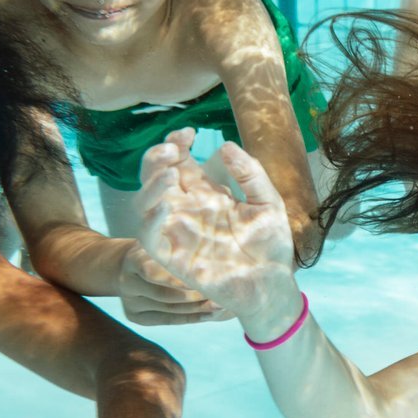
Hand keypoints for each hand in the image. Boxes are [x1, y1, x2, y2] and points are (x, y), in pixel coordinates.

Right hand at [118, 241, 230, 325]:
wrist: (125, 265)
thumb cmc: (155, 248)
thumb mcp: (162, 238)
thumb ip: (178, 242)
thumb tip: (209, 245)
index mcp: (132, 260)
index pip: (153, 272)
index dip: (176, 279)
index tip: (201, 279)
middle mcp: (127, 283)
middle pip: (164, 295)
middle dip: (194, 296)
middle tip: (221, 295)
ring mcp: (129, 301)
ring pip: (169, 309)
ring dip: (197, 309)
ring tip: (220, 305)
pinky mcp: (135, 316)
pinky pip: (167, 319)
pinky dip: (190, 318)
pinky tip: (209, 315)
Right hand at [137, 129, 299, 325]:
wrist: (272, 285)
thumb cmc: (270, 246)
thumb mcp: (268, 202)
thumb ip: (250, 174)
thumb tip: (225, 145)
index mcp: (206, 195)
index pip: (179, 162)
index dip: (176, 143)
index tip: (189, 132)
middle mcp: (187, 210)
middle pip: (156, 177)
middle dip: (157, 157)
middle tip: (174, 148)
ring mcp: (177, 233)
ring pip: (145, 202)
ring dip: (151, 184)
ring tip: (171, 172)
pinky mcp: (172, 257)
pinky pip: (149, 237)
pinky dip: (151, 220)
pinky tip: (167, 206)